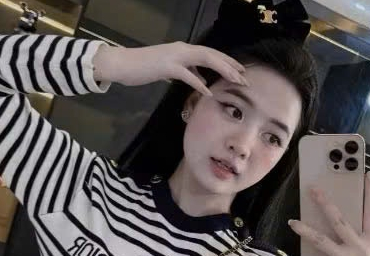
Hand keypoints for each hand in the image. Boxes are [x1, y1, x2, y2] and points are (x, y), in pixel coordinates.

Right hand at [91, 41, 247, 95]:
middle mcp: (182, 49)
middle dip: (230, 65)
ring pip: (205, 59)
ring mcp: (175, 56)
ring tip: (235, 80)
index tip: (240, 71)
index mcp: (184, 50)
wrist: (124, 64)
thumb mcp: (171, 71)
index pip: (210, 54)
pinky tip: (209, 91)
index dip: (227, 62)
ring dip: (222, 70)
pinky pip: (187, 74)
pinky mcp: (167, 66)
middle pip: (212, 55)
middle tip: (245, 77)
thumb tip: (202, 80)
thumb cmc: (145, 68)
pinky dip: (199, 83)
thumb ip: (188, 73)